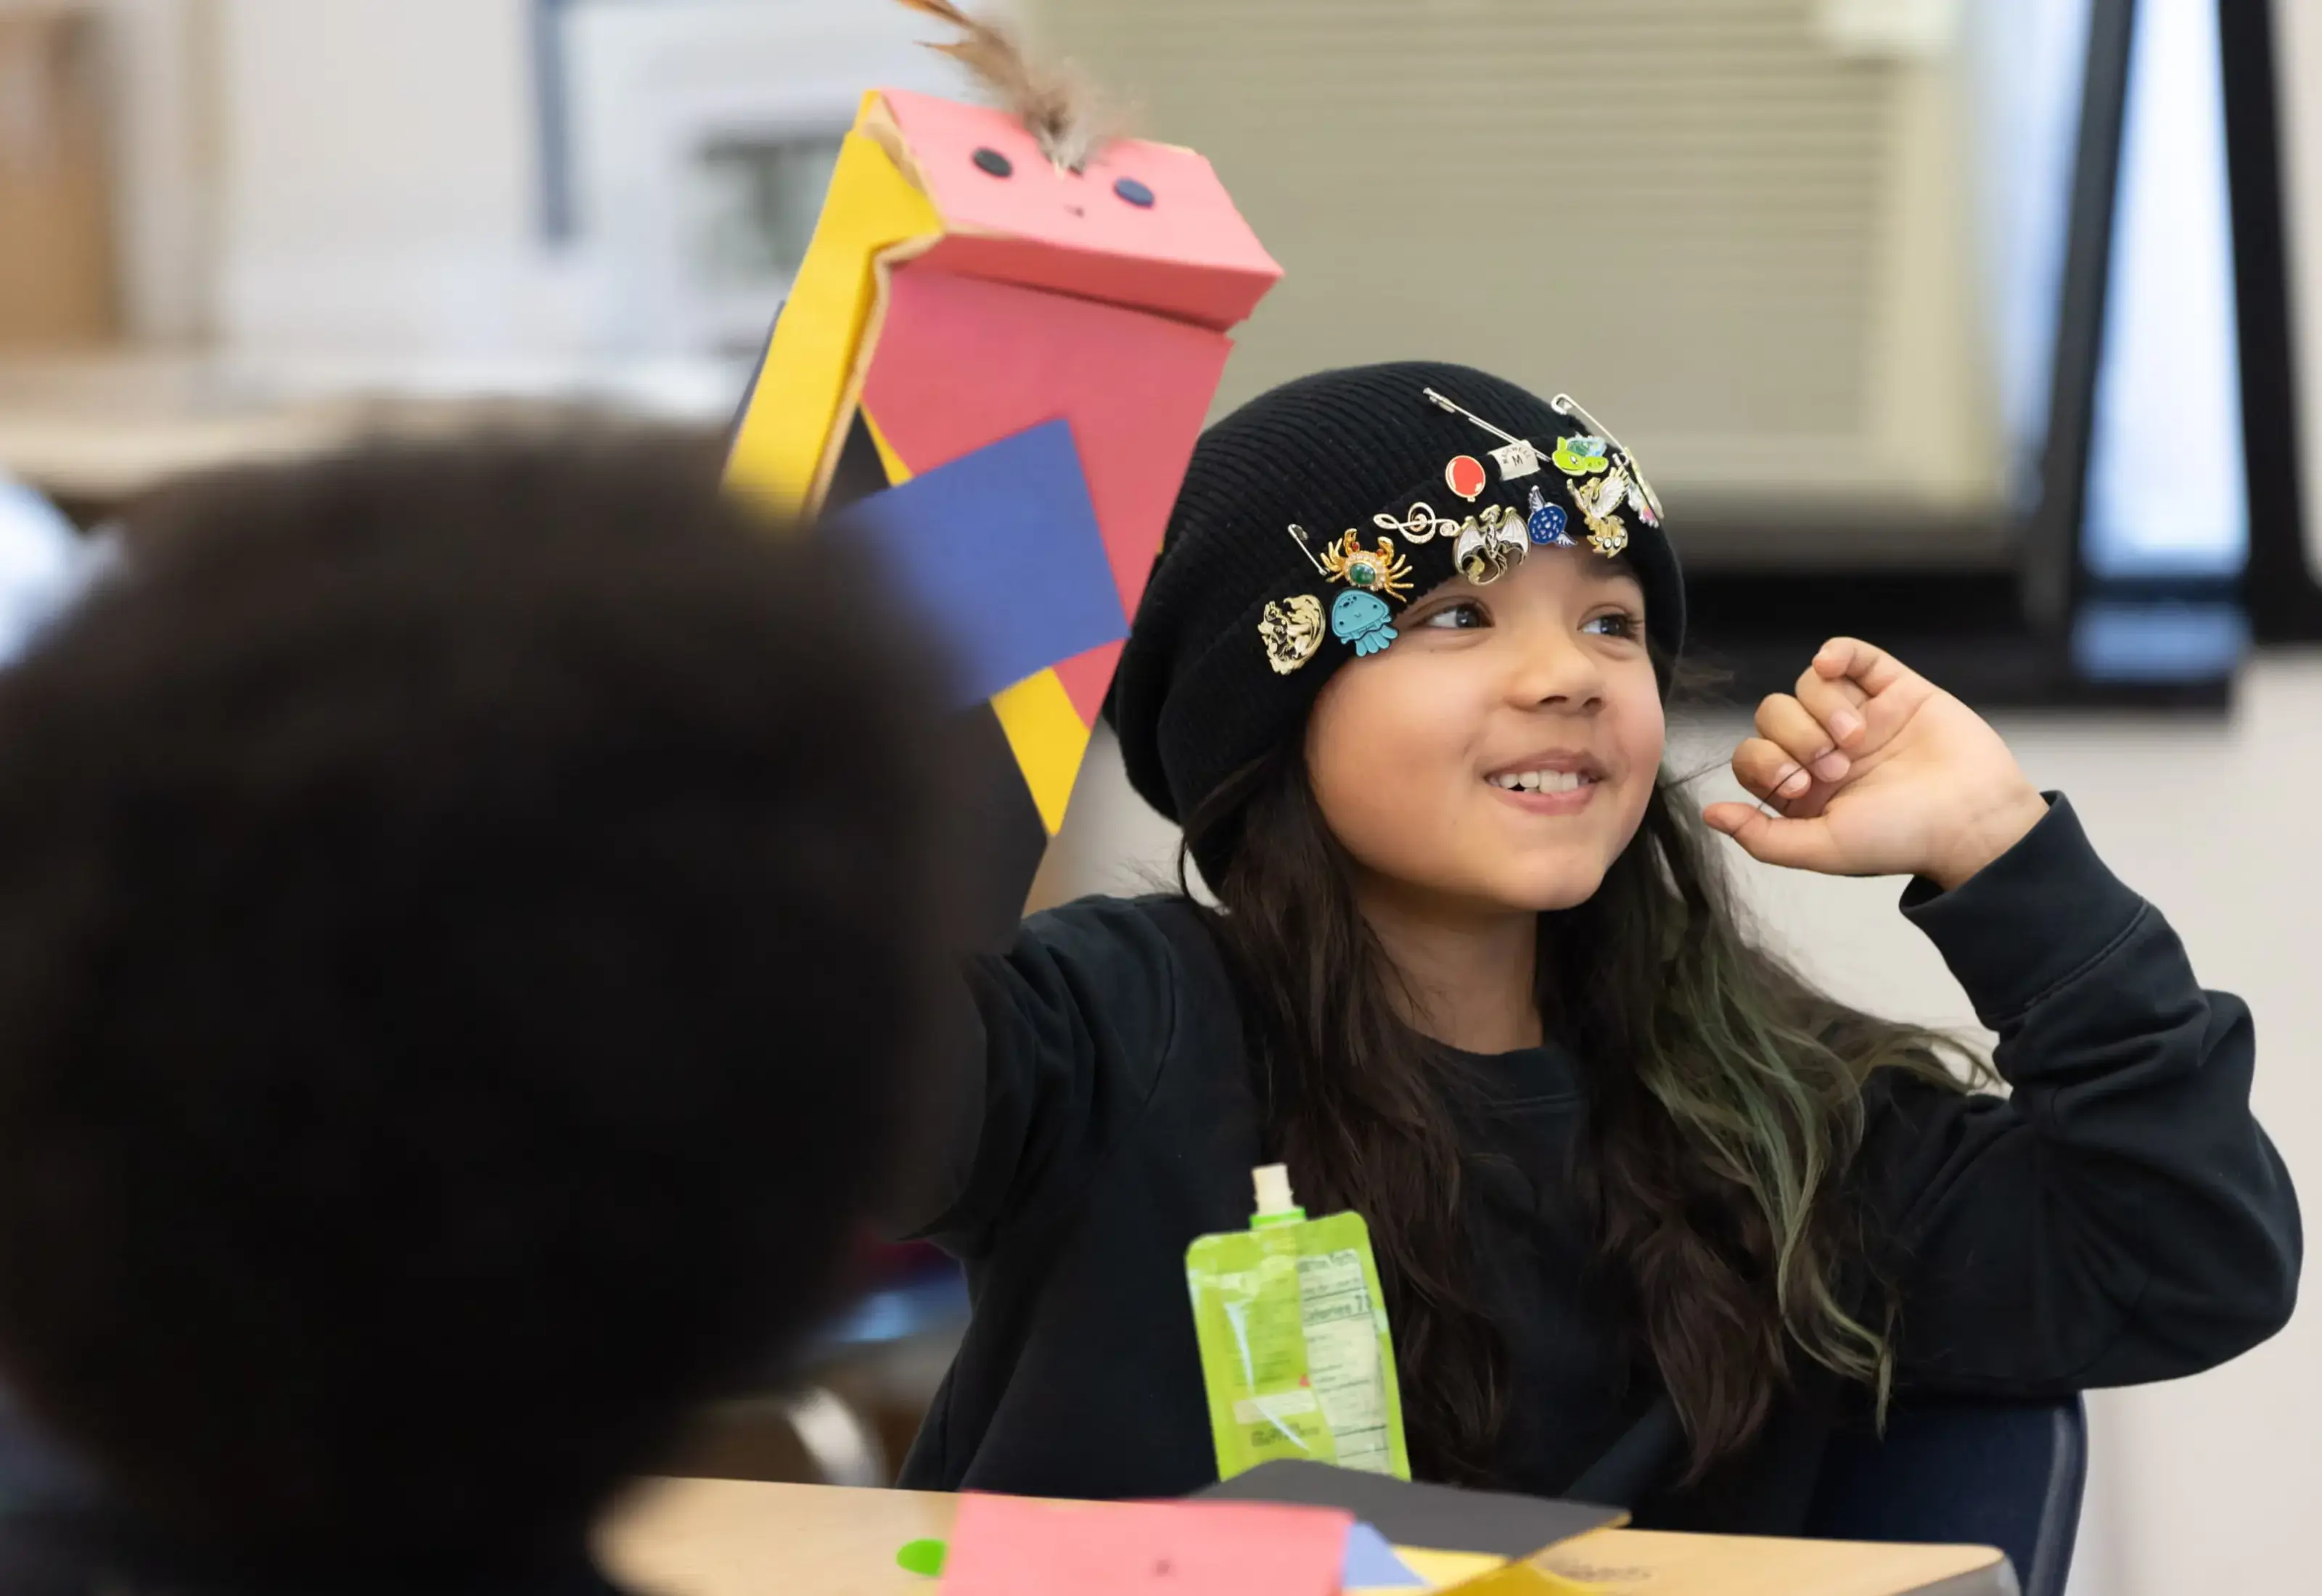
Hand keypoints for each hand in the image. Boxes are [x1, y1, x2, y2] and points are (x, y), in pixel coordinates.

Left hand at [1701, 638, 2048, 889]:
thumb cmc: (1902, 839)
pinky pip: (1853, 655)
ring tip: (1859, 740)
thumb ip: (1763, 837)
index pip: (1752, 754)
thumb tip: (1710, 814)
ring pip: (1808, 684)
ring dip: (1824, 708)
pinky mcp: (1895, 688)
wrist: (1974, 818)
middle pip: (1773, 714)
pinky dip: (1837, 654)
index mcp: (1802, 787)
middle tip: (1836, 767)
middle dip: (1796, 738)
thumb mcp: (1824, 849)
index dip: (1766, 762)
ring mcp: (1859, 714)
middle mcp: (1824, 748)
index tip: (1803, 786)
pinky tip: (1834, 667)